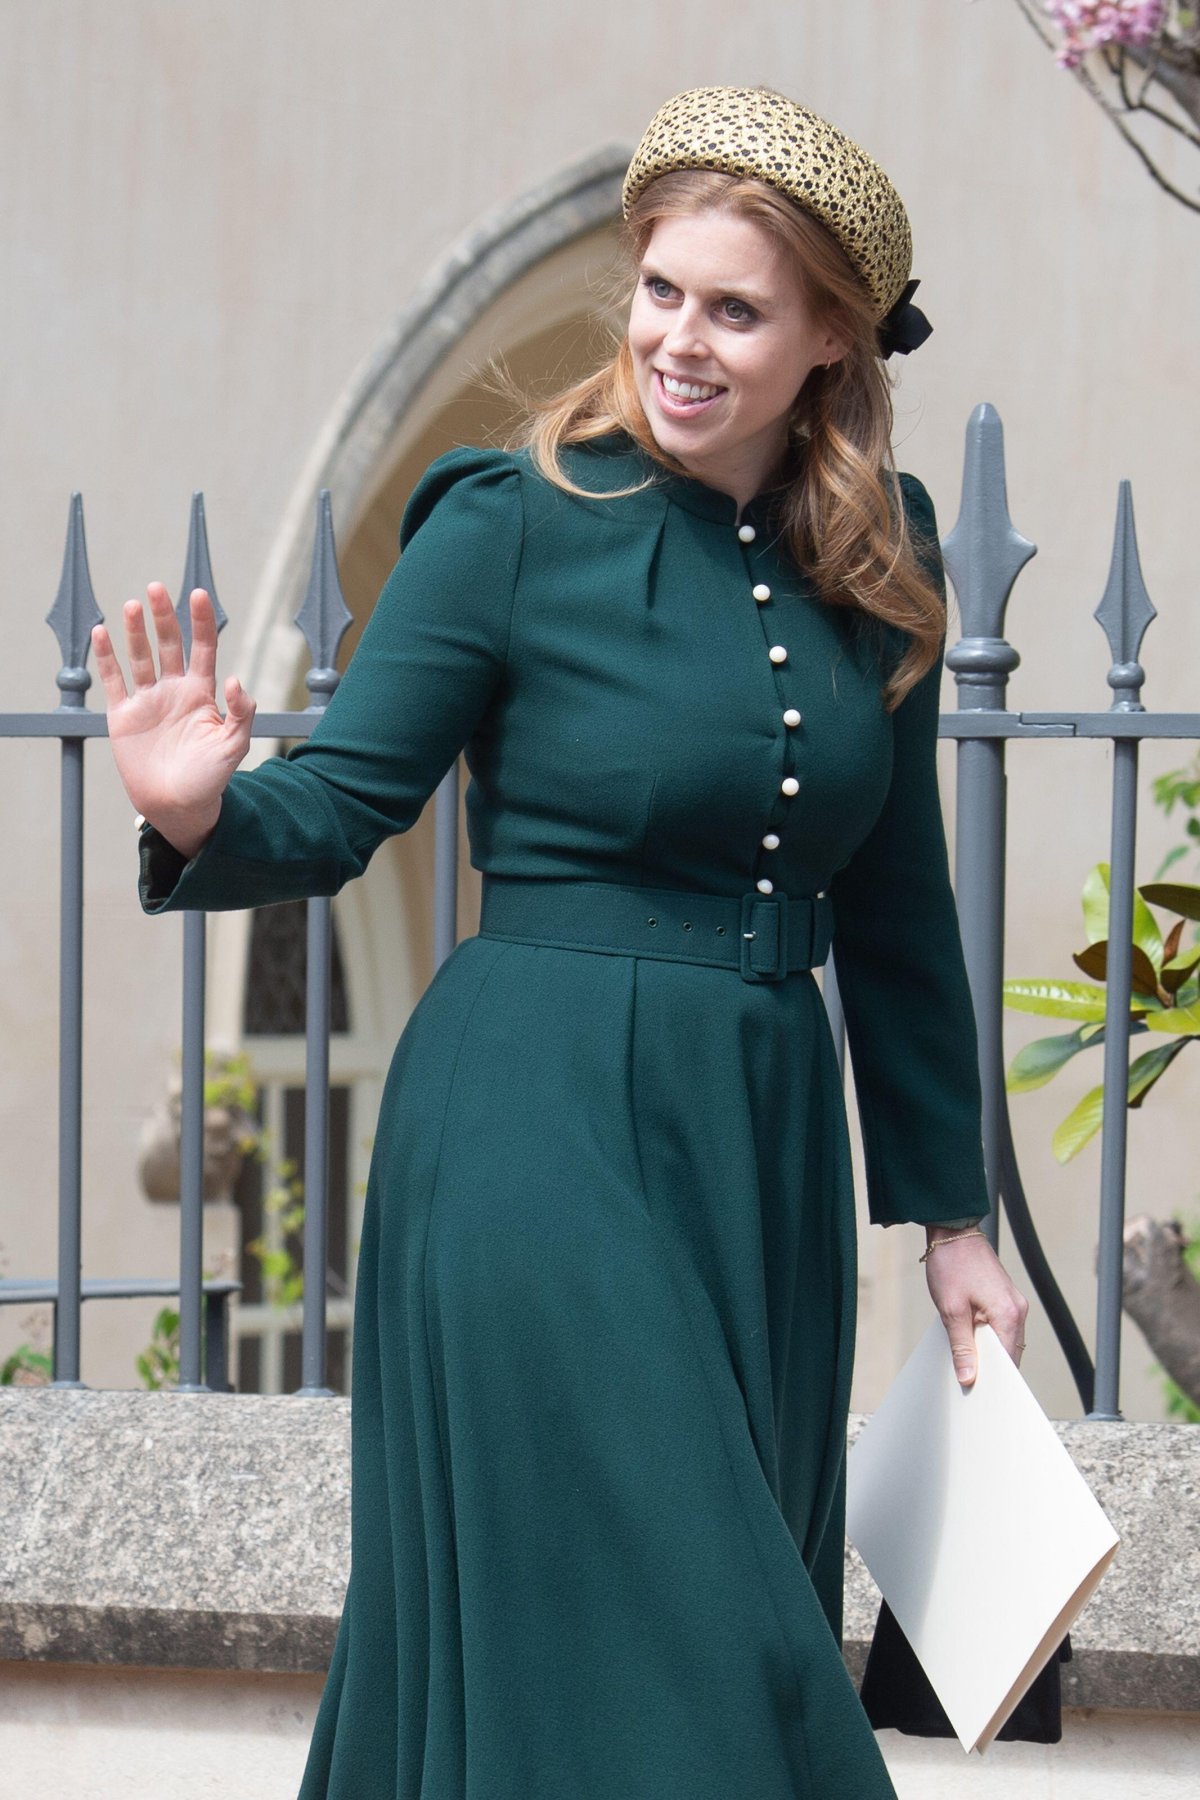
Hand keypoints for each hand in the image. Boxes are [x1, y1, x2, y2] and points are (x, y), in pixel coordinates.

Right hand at [92, 584, 255, 858]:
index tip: (199, 594)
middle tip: (156, 588)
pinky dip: (106, 657)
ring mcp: (148, 701)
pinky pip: (114, 680)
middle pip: (168, 644)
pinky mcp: (123, 715)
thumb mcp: (234, 746)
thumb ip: (241, 713)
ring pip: (140, 657)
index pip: (203, 648)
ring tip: (132, 604)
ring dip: (135, 631)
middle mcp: (174, 691)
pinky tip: (102, 633)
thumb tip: (234, 680)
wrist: (178, 806)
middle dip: (163, 616)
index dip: (201, 622)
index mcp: (202, 694)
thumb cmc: (211, 779)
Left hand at [923, 1228, 1028, 1386]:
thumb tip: (968, 1377)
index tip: (980, 1394)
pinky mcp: (1004, 1299)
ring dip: (987, 1352)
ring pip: (1004, 1341)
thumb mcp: (951, 1310)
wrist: (953, 1232)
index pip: (1009, 1361)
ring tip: (965, 1362)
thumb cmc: (951, 1266)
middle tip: (967, 1382)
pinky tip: (968, 1341)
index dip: (995, 1380)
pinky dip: (987, 1338)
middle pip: (1009, 1353)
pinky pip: (1000, 1328)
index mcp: (1009, 1315)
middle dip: (990, 1368)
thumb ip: (962, 1346)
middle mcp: (1017, 1311)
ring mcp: (1013, 1304)